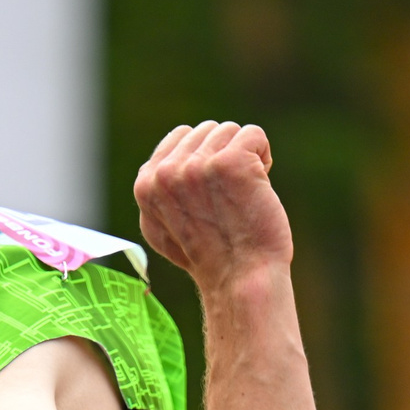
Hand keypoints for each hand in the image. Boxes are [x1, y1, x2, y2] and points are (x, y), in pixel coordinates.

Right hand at [132, 122, 291, 288]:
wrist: (240, 279)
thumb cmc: (209, 258)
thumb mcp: (162, 229)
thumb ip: (157, 194)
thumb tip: (159, 167)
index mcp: (146, 184)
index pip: (181, 136)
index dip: (204, 161)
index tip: (210, 196)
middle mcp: (167, 172)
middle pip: (206, 131)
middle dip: (223, 157)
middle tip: (228, 199)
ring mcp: (198, 166)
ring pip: (230, 131)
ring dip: (245, 158)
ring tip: (243, 195)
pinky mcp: (230, 161)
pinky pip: (253, 134)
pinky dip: (263, 158)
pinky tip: (258, 188)